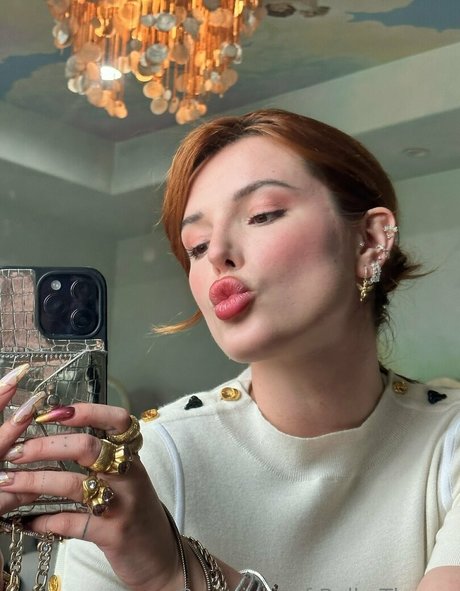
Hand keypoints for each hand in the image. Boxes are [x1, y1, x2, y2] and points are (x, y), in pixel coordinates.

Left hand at [0, 366, 181, 590]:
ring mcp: (123, 504)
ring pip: (74, 485)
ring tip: (7, 482)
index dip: (87, 411)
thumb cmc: (137, 512)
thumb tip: (59, 438)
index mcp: (132, 456)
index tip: (53, 412)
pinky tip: (25, 521)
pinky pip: (70, 523)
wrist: (161, 556)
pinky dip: (44, 521)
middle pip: (87, 448)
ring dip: (34, 481)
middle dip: (45, 446)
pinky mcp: (113, 534)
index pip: (117, 420)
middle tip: (16, 451)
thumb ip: (102, 460)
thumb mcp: (128, 480)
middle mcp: (130, 475)